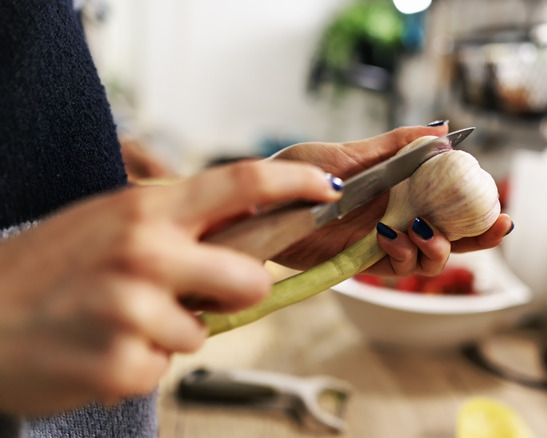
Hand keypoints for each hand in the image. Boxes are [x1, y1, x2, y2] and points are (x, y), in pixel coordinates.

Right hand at [0, 160, 340, 414]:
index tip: (325, 186)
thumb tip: (240, 231)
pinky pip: (164, 368)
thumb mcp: (106, 221)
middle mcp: (147, 254)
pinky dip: (140, 362)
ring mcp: (135, 311)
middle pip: (250, 278)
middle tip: (200, 292)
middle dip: (238, 291)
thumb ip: (173, 223)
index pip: (241, 183)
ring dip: (171, 331)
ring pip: (203, 332)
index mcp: (145, 210)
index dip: (294, 181)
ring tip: (118, 319)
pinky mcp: (124, 365)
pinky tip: (100, 346)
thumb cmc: (43, 269)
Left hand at [271, 124, 512, 275]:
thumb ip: (396, 145)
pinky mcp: (362, 262)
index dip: (476, 205)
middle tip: (501, 226)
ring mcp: (382, 242)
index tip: (497, 201)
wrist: (259, 200)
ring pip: (430, 256)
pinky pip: (397, 267)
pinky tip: (395, 236)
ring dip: (441, 247)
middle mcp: (397, 218)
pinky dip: (404, 255)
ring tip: (430, 231)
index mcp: (399, 189)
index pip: (448, 201)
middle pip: (451, 233)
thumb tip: (443, 128)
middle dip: (480, 235)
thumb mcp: (350, 153)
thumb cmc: (298, 172)